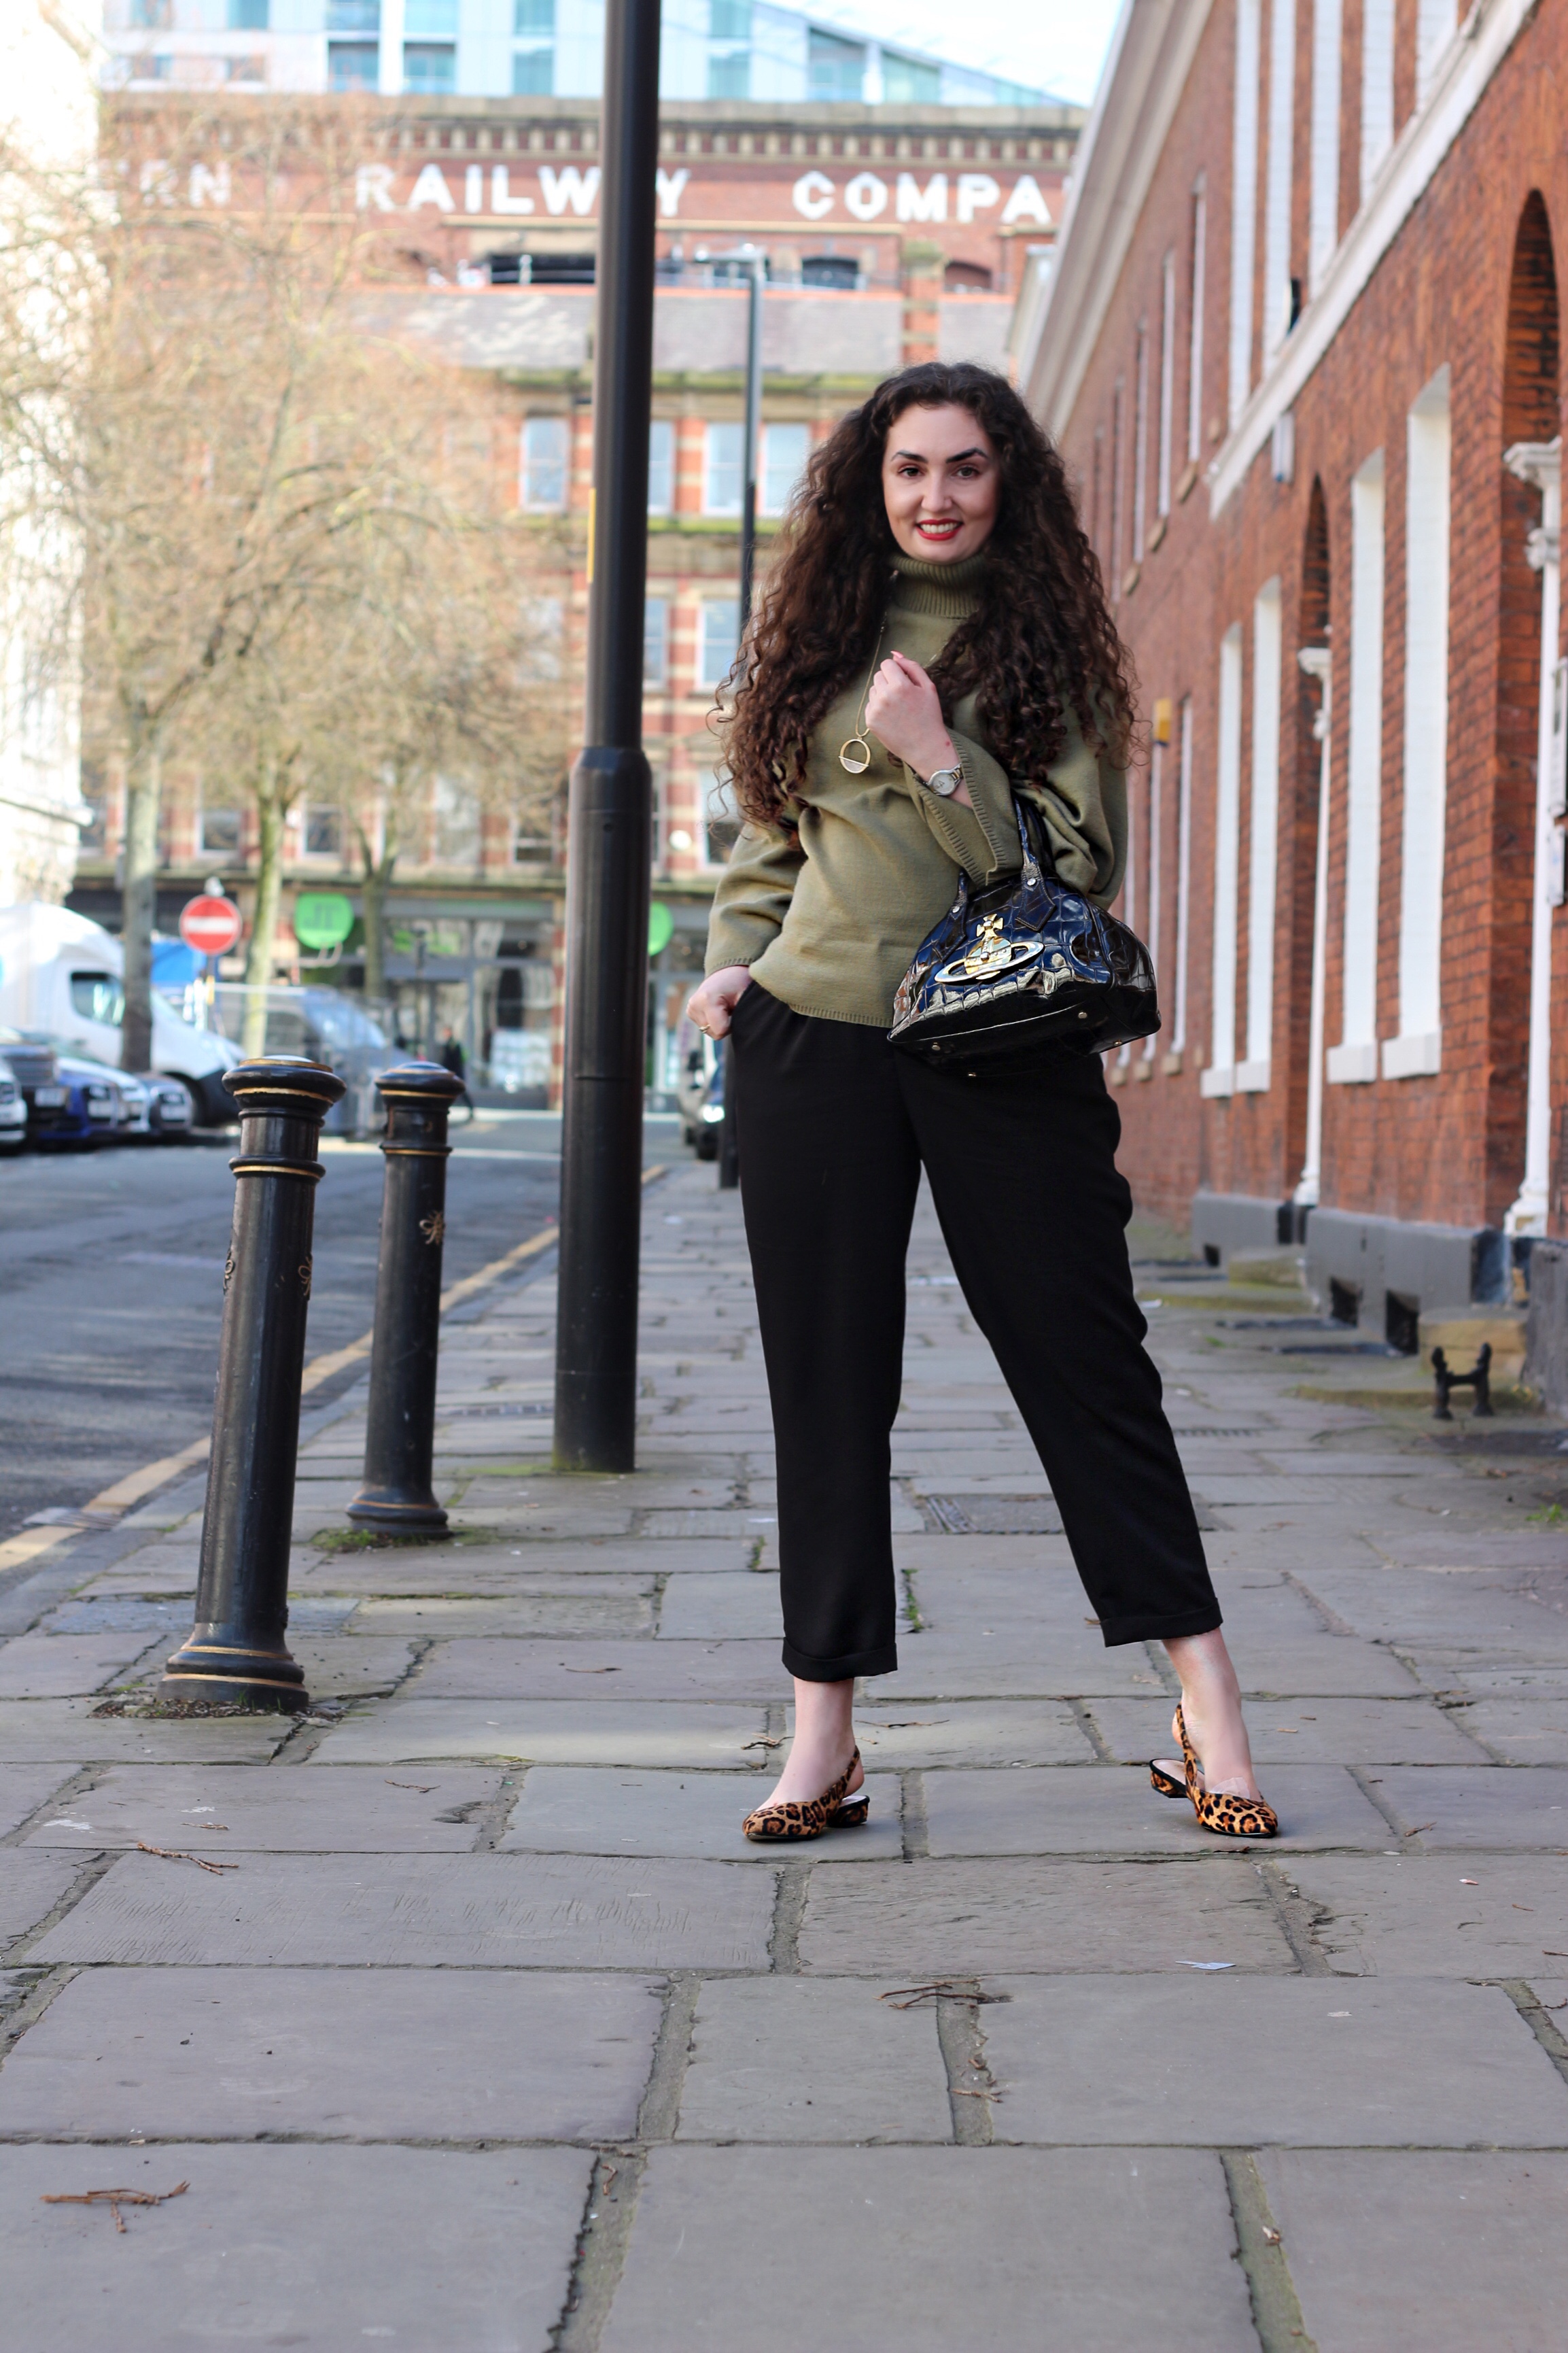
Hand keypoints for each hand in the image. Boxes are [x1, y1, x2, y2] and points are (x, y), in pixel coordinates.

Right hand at [686, 965, 751, 1038]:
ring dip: (719, 1023)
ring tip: (724, 1007)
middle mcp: (695, 1004)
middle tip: (730, 1008)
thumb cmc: (739, 982)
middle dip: (725, 1025)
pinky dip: (713, 1021)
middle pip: (713, 1033)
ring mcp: (690, 1008)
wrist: (728, 971)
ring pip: (708, 1031)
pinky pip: (705, 1026)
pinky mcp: (690, 1011)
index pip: (720, 1031)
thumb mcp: (745, 997)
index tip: (735, 1012)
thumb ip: (743, 1015)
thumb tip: (745, 1031)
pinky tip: (717, 1009)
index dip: (732, 1026)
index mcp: (707, 1000)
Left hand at [865, 651, 956, 780]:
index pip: (887, 664)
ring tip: (898, 707)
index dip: (897, 671)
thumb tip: (894, 654)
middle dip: (889, 681)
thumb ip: (912, 666)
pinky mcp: (870, 721)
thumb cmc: (929, 716)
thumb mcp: (928, 687)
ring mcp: (875, 710)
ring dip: (883, 693)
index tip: (905, 681)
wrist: (925, 747)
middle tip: (903, 696)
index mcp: (900, 686)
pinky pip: (871, 704)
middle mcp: (884, 696)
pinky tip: (892, 717)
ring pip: (873, 689)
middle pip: (878, 675)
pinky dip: (879, 707)